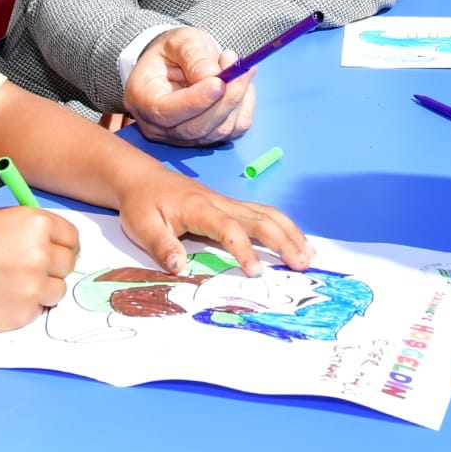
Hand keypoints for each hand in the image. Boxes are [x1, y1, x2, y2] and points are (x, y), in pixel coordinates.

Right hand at [0, 205, 79, 331]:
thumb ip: (29, 230)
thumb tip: (55, 245)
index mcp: (35, 223)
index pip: (72, 238)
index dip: (60, 245)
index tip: (50, 252)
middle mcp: (40, 254)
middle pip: (68, 265)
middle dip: (51, 268)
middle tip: (25, 270)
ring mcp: (32, 287)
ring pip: (57, 291)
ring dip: (41, 290)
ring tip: (10, 285)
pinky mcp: (22, 315)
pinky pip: (38, 311)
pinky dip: (23, 308)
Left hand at [117, 175, 312, 276]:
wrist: (141, 178)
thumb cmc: (141, 204)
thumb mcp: (142, 226)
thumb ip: (161, 246)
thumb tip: (179, 268)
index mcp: (200, 208)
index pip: (229, 229)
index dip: (244, 250)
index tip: (256, 272)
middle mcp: (220, 203)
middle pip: (260, 219)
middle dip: (283, 241)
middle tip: (302, 264)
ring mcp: (228, 203)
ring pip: (267, 214)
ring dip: (290, 233)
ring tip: (309, 254)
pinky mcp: (230, 206)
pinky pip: (262, 213)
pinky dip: (283, 226)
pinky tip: (295, 239)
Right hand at [123, 27, 253, 145]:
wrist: (179, 63)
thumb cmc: (174, 52)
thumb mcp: (179, 41)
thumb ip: (193, 55)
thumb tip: (211, 75)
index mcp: (143, 99)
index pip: (165, 112)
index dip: (194, 101)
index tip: (219, 83)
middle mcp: (159, 126)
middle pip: (196, 127)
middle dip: (225, 99)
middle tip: (239, 68)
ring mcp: (184, 137)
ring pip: (219, 131)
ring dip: (238, 99)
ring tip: (238, 68)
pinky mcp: (209, 138)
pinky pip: (235, 129)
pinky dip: (245, 106)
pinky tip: (242, 84)